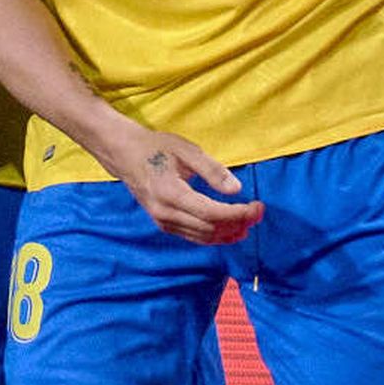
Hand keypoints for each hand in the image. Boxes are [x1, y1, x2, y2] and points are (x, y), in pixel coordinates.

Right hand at [112, 127, 264, 244]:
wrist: (124, 154)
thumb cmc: (156, 147)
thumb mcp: (186, 150)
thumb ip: (212, 170)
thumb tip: (236, 189)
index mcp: (170, 192)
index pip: (211, 213)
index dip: (238, 213)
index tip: (257, 206)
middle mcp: (165, 213)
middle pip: (210, 228)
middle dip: (239, 223)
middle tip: (259, 212)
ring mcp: (162, 221)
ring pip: (203, 237)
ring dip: (229, 233)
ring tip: (250, 223)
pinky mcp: (163, 224)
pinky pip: (194, 236)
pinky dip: (215, 236)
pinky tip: (230, 230)